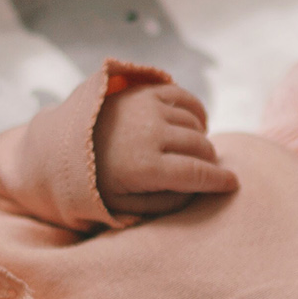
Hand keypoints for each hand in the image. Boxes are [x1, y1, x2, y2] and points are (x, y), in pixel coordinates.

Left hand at [93, 83, 237, 217]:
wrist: (64, 143)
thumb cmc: (98, 182)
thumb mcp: (125, 207)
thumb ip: (164, 205)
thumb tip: (197, 193)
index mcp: (144, 167)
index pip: (197, 173)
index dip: (220, 180)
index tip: (233, 184)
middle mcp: (149, 133)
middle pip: (200, 147)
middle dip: (210, 162)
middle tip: (205, 171)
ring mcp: (147, 108)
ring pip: (195, 124)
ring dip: (200, 139)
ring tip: (193, 151)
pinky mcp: (145, 91)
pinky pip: (185, 99)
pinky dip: (197, 112)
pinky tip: (195, 125)